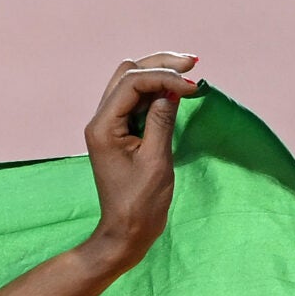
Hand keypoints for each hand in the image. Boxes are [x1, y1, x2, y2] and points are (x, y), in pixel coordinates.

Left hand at [79, 53, 201, 272]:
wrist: (126, 231)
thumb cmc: (140, 202)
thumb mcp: (156, 159)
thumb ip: (162, 119)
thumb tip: (173, 88)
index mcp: (103, 127)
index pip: (132, 83)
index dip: (164, 77)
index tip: (193, 87)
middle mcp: (101, 121)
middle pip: (127, 74)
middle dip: (160, 65)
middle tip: (193, 64)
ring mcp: (109, 125)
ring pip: (131, 83)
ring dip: (159, 74)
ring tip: (189, 72)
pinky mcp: (120, 132)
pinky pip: (136, 100)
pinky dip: (157, 91)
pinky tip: (178, 90)